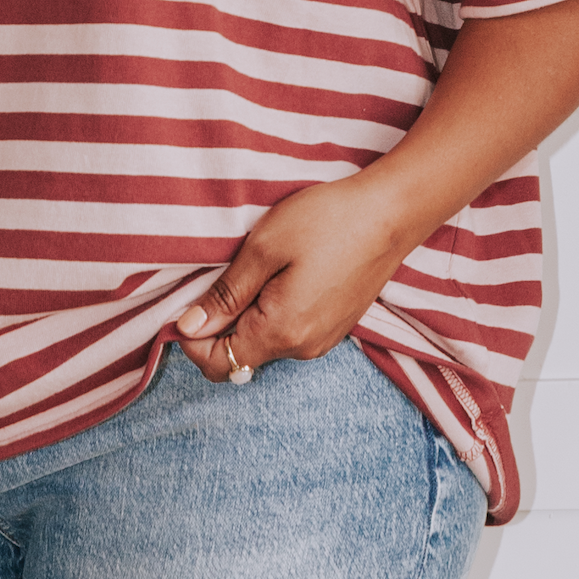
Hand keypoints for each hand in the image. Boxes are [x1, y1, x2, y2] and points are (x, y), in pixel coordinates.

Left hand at [175, 163, 418, 383]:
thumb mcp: (263, 250)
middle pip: (241, 357)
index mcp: (281, 333)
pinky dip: (270, 313)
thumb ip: (225, 295)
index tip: (187, 304)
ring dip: (246, 317)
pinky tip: (278, 275)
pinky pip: (288, 333)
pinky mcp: (335, 326)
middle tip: (218, 278)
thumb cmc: (327, 221)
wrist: (391, 212)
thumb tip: (189, 328)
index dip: (192, 341)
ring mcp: (323, 340)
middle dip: (218, 327)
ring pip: (264, 344)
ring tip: (253, 271)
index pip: (219, 365)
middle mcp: (303, 348)